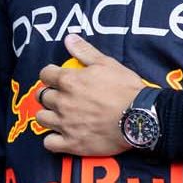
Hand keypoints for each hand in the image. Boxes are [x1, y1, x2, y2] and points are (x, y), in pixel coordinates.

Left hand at [35, 34, 145, 156]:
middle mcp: (63, 102)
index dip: (50, 75)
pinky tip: (60, 136)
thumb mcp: (107, 64)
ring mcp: (66, 124)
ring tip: (58, 116)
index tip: (57, 77)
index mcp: (69, 81)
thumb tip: (69, 39)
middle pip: (42, 96)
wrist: (140, 118)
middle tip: (59, 96)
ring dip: (48, 115)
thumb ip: (85, 51)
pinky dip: (52, 140)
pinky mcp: (72, 143)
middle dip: (48, 94)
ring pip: (42, 119)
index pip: (45, 74)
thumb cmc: (126, 90)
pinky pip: (49, 143)